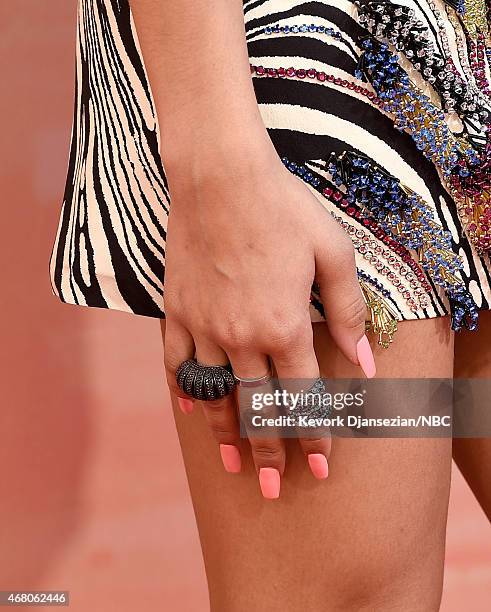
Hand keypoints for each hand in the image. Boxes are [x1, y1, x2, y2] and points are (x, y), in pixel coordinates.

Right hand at [163, 147, 374, 497]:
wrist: (220, 177)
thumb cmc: (283, 209)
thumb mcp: (332, 252)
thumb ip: (349, 311)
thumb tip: (366, 361)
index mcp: (286, 325)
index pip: (305, 396)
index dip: (315, 436)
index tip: (320, 469)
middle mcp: (242, 336)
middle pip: (259, 407)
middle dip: (271, 451)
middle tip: (275, 487)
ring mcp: (204, 326)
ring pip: (218, 393)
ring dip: (227, 434)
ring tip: (233, 467)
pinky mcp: (177, 311)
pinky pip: (177, 362)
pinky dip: (185, 390)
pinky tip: (191, 412)